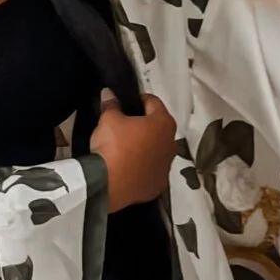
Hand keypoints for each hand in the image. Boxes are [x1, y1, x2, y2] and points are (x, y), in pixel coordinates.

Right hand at [90, 90, 176, 212]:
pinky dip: (143, 167)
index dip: (138, 99)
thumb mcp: (108, 119)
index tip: (126, 102)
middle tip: (125, 125)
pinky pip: (152, 170)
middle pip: (158, 127)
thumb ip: (111, 104)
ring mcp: (166, 167)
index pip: (153, 102)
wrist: (108, 184)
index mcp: (163, 123)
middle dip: (144, 124)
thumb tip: (109, 94)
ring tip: (126, 148)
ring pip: (157, 150)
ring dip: (146, 147)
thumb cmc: (113, 145)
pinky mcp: (158, 185)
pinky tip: (128, 167)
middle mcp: (171, 144)